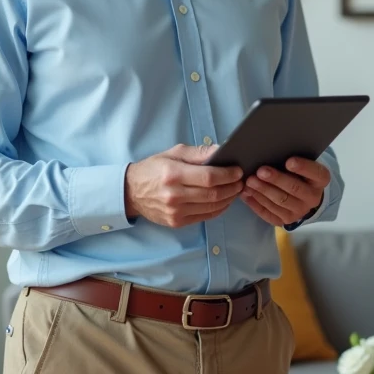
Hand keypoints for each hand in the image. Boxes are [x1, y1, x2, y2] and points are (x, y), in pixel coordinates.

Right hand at [124, 144, 243, 228]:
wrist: (131, 192)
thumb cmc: (154, 169)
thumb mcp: (174, 153)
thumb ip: (198, 153)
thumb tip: (222, 151)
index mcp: (173, 174)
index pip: (209, 177)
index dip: (228, 175)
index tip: (238, 171)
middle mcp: (174, 195)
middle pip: (213, 194)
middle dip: (232, 187)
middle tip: (241, 181)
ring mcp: (175, 211)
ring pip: (212, 207)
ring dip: (228, 199)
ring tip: (235, 190)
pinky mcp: (177, 222)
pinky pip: (205, 217)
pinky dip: (218, 209)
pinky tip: (224, 200)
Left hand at [240, 157, 329, 226]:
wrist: (300, 196)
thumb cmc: (297, 172)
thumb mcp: (300, 164)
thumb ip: (290, 159)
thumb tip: (270, 152)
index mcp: (320, 180)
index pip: (316, 173)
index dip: (303, 167)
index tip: (289, 161)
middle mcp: (312, 198)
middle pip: (294, 188)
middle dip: (276, 179)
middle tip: (261, 171)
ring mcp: (299, 211)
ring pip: (280, 201)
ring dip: (263, 191)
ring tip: (250, 181)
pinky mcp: (285, 220)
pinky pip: (269, 213)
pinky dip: (256, 203)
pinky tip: (246, 193)